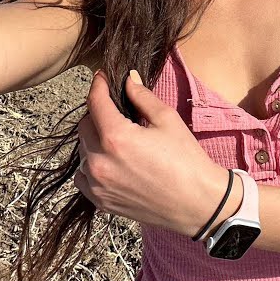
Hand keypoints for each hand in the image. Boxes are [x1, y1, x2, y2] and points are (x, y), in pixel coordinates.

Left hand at [74, 70, 227, 236]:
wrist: (197, 202)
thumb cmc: (186, 159)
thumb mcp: (167, 119)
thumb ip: (142, 96)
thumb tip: (127, 79)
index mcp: (116, 137)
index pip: (95, 102)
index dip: (98, 86)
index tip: (102, 78)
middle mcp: (100, 161)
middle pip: (85, 125)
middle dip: (98, 113)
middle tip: (117, 112)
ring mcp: (97, 184)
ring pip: (83, 150)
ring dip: (95, 140)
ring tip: (118, 139)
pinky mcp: (100, 201)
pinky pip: (83, 176)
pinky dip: (92, 164)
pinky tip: (111, 161)